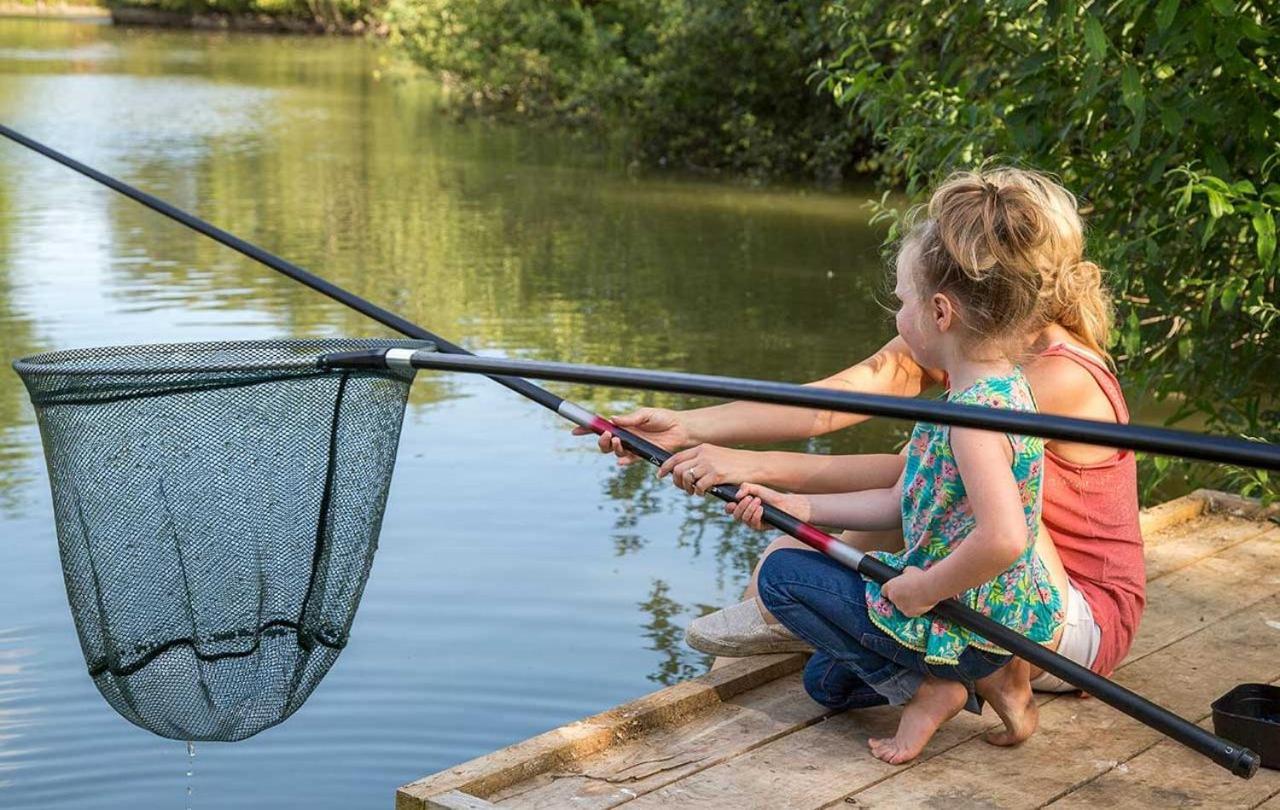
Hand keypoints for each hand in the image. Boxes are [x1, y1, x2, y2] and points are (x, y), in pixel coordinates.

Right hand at [570, 407, 690, 465]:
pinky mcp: (641, 455)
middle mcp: (625, 436)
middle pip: (604, 443)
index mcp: (623, 425)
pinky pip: (629, 460)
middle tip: (607, 435)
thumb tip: (612, 419)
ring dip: (613, 448)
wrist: (680, 429)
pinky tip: (622, 461)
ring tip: (619, 441)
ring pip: (615, 452)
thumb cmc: (663, 418)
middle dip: (601, 441)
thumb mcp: (645, 414)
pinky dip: (624, 461)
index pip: (601, 427)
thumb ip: (629, 419)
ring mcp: (632, 446)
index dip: (587, 429)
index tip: (575, 430)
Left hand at [656, 444, 754, 494]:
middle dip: (675, 481)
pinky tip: (703, 493)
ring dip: (687, 488)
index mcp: (702, 448)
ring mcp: (709, 464)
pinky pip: (699, 486)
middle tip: (682, 488)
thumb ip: (701, 460)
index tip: (660, 475)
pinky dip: (698, 492)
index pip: (677, 457)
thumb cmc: (735, 463)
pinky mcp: (716, 474)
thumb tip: (686, 472)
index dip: (665, 467)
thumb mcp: (716, 456)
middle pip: (677, 469)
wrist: (754, 464)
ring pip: (686, 477)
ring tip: (694, 491)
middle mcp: (703, 454)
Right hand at [725, 483, 809, 529]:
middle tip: (750, 498)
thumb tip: (737, 496)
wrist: (783, 504)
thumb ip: (745, 488)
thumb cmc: (769, 495)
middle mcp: (745, 514)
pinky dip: (756, 515)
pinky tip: (761, 509)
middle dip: (742, 506)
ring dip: (750, 509)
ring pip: (743, 519)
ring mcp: (751, 522)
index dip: (728, 507)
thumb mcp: (757, 488)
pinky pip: (753, 523)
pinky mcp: (758, 527)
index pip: (729, 509)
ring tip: (759, 501)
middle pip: (735, 515)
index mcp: (742, 505)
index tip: (733, 502)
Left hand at [879, 566, 936, 617]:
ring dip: (907, 603)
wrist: (930, 587)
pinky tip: (920, 603)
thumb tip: (905, 574)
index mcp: (889, 586)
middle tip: (909, 592)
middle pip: (893, 599)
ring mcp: (900, 607)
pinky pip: (910, 611)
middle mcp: (892, 598)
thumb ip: (904, 574)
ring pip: (902, 606)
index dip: (890, 590)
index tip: (896, 589)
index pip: (884, 591)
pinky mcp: (908, 613)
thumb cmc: (920, 577)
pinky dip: (914, 609)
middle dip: (899, 596)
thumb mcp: (909, 570)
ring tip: (917, 597)